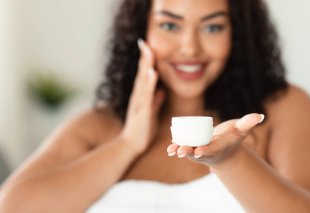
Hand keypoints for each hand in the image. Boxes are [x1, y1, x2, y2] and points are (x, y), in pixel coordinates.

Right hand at [119, 39, 164, 153]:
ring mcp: (139, 103)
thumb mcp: (151, 111)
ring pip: (143, 81)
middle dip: (144, 57)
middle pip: (141, 73)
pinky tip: (153, 73)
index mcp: (140, 95)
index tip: (148, 45)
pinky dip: (150, 83)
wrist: (131, 144)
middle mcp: (138, 96)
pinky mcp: (143, 111)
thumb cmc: (142, 129)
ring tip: (149, 51)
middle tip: (145, 41)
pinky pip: (147, 95)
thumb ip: (156, 100)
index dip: (146, 60)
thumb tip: (162, 90)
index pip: (143, 74)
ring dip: (146, 65)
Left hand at [166, 113, 264, 165]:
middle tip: (180, 151)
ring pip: (187, 151)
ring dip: (179, 150)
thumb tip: (259, 115)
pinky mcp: (191, 148)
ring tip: (171, 150)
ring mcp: (198, 151)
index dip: (205, 150)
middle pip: (196, 152)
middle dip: (188, 151)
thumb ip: (248, 122)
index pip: (212, 149)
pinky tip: (169, 147)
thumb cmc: (232, 137)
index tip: (199, 151)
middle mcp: (207, 151)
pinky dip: (175, 147)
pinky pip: (182, 147)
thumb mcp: (241, 130)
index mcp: (219, 147)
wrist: (223, 148)